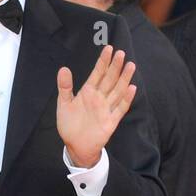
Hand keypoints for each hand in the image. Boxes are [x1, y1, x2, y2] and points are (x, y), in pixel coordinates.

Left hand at [56, 45, 136, 168]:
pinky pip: (120, 108)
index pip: (98, 73)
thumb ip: (65, 87)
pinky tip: (131, 88)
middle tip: (121, 53)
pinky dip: (126, 99)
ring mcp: (106, 109)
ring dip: (124, 79)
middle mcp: (99, 98)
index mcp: (88, 92)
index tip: (109, 48)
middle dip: (115, 67)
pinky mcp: (111, 121)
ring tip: (130, 65)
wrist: (76, 146)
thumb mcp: (64, 104)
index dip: (103, 61)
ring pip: (117, 91)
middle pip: (109, 79)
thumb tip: (63, 68)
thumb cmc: (69, 125)